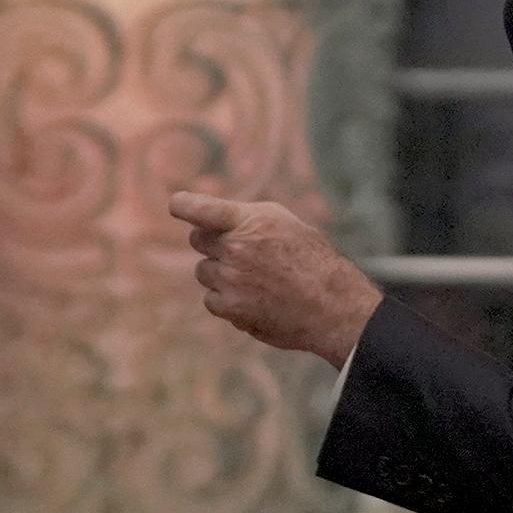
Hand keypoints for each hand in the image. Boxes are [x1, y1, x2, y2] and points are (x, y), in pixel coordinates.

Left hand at [168, 191, 382, 366]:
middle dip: (215, 244)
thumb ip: (249, 220)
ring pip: (204, 271)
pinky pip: (211, 299)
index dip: (183, 205)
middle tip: (243, 254)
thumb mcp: (288, 225)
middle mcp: (236, 247)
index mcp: (251, 221)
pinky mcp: (230, 307)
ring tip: (256, 281)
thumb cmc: (315, 262)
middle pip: (198, 239)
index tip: (178, 205)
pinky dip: (227, 300)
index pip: (198, 208)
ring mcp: (231, 279)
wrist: (334, 306)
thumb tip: (213, 220)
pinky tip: (253, 300)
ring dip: (222, 274)